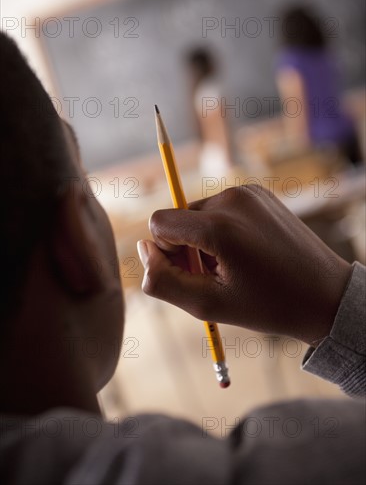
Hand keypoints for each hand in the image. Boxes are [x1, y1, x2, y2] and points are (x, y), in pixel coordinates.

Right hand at [137, 186, 351, 344]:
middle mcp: (233, 199)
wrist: (325, 295)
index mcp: (219, 227)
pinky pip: (222, 208)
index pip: (160, 222)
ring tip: (235, 265)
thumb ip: (162, 281)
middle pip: (179, 217)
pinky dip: (223, 228)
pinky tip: (247, 251)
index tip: (192, 274)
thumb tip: (143, 249)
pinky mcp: (259, 193)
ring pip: (199, 213)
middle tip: (217, 276)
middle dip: (187, 246)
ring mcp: (249, 192)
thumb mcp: (208, 306)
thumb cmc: (268, 305)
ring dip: (205, 238)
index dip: (166, 252)